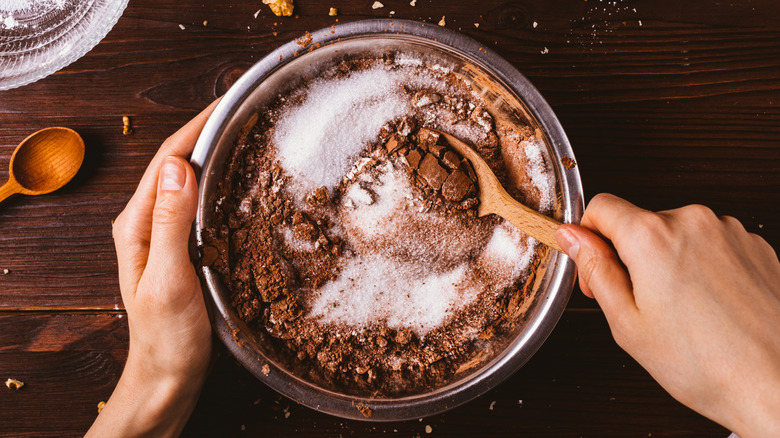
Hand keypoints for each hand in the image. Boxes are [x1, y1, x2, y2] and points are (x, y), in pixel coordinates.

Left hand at [87, 100, 218, 436]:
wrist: (168, 376)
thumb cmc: (166, 337)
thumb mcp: (169, 279)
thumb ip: (170, 223)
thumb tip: (180, 166)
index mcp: (137, 224)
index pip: (168, 160)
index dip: (197, 126)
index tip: (228, 102)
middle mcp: (147, 223)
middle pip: (178, 164)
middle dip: (208, 131)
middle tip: (246, 111)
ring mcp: (165, 235)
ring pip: (190, 182)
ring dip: (215, 154)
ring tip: (248, 135)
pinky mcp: (183, 248)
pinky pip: (200, 204)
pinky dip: (220, 184)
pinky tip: (242, 182)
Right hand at [555, 194, 779, 437]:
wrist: (777, 384)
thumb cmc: (707, 364)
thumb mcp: (626, 322)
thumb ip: (594, 269)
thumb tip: (572, 237)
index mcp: (652, 236)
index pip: (600, 206)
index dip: (588, 237)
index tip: (595, 265)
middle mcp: (692, 221)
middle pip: (639, 223)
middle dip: (630, 257)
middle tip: (640, 305)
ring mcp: (729, 230)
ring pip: (676, 235)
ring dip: (669, 262)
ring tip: (682, 312)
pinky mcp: (754, 244)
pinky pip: (711, 244)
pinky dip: (702, 267)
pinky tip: (710, 307)